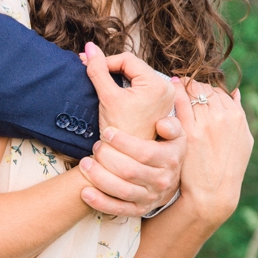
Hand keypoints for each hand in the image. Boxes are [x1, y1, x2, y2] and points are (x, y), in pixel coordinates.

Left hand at [77, 44, 182, 216]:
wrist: (162, 165)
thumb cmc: (146, 125)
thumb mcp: (145, 100)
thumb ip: (116, 74)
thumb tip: (88, 48)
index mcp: (175, 143)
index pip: (147, 147)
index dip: (124, 141)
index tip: (107, 132)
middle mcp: (169, 168)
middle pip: (133, 168)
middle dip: (109, 158)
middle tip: (94, 148)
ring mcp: (157, 189)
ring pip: (125, 189)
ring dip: (101, 178)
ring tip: (85, 164)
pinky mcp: (143, 206)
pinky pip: (120, 208)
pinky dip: (100, 201)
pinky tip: (83, 190)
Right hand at [83, 43, 175, 140]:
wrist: (125, 156)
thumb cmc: (119, 129)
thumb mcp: (107, 96)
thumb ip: (97, 69)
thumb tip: (89, 47)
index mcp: (156, 84)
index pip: (127, 59)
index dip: (106, 61)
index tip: (89, 68)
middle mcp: (166, 88)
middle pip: (133, 66)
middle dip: (111, 69)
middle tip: (90, 72)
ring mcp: (165, 96)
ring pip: (135, 75)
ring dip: (117, 76)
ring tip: (100, 83)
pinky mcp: (160, 103)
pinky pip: (140, 86)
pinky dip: (125, 86)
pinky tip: (113, 93)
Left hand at [170, 78, 252, 224]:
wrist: (212, 192)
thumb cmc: (228, 167)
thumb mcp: (243, 140)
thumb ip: (239, 113)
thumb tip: (236, 92)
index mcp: (236, 116)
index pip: (217, 90)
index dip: (203, 89)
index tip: (192, 91)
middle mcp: (222, 117)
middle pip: (203, 88)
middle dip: (190, 86)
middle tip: (178, 87)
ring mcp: (204, 124)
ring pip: (189, 92)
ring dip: (179, 88)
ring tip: (168, 88)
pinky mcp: (187, 133)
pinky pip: (177, 104)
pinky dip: (170, 97)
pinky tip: (161, 97)